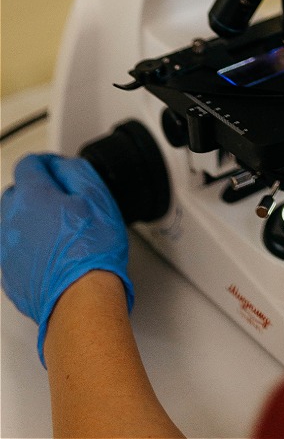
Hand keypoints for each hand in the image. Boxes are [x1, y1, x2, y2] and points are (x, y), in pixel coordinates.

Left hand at [1, 153, 132, 363]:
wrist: (80, 299)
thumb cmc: (90, 252)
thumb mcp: (97, 196)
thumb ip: (76, 171)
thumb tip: (64, 165)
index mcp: (32, 196)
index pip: (28, 164)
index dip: (47, 163)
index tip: (58, 169)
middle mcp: (12, 221)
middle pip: (14, 192)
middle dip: (35, 190)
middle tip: (61, 199)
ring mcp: (7, 250)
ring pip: (12, 222)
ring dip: (30, 218)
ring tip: (57, 229)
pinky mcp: (9, 274)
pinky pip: (15, 250)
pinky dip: (29, 246)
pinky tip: (51, 253)